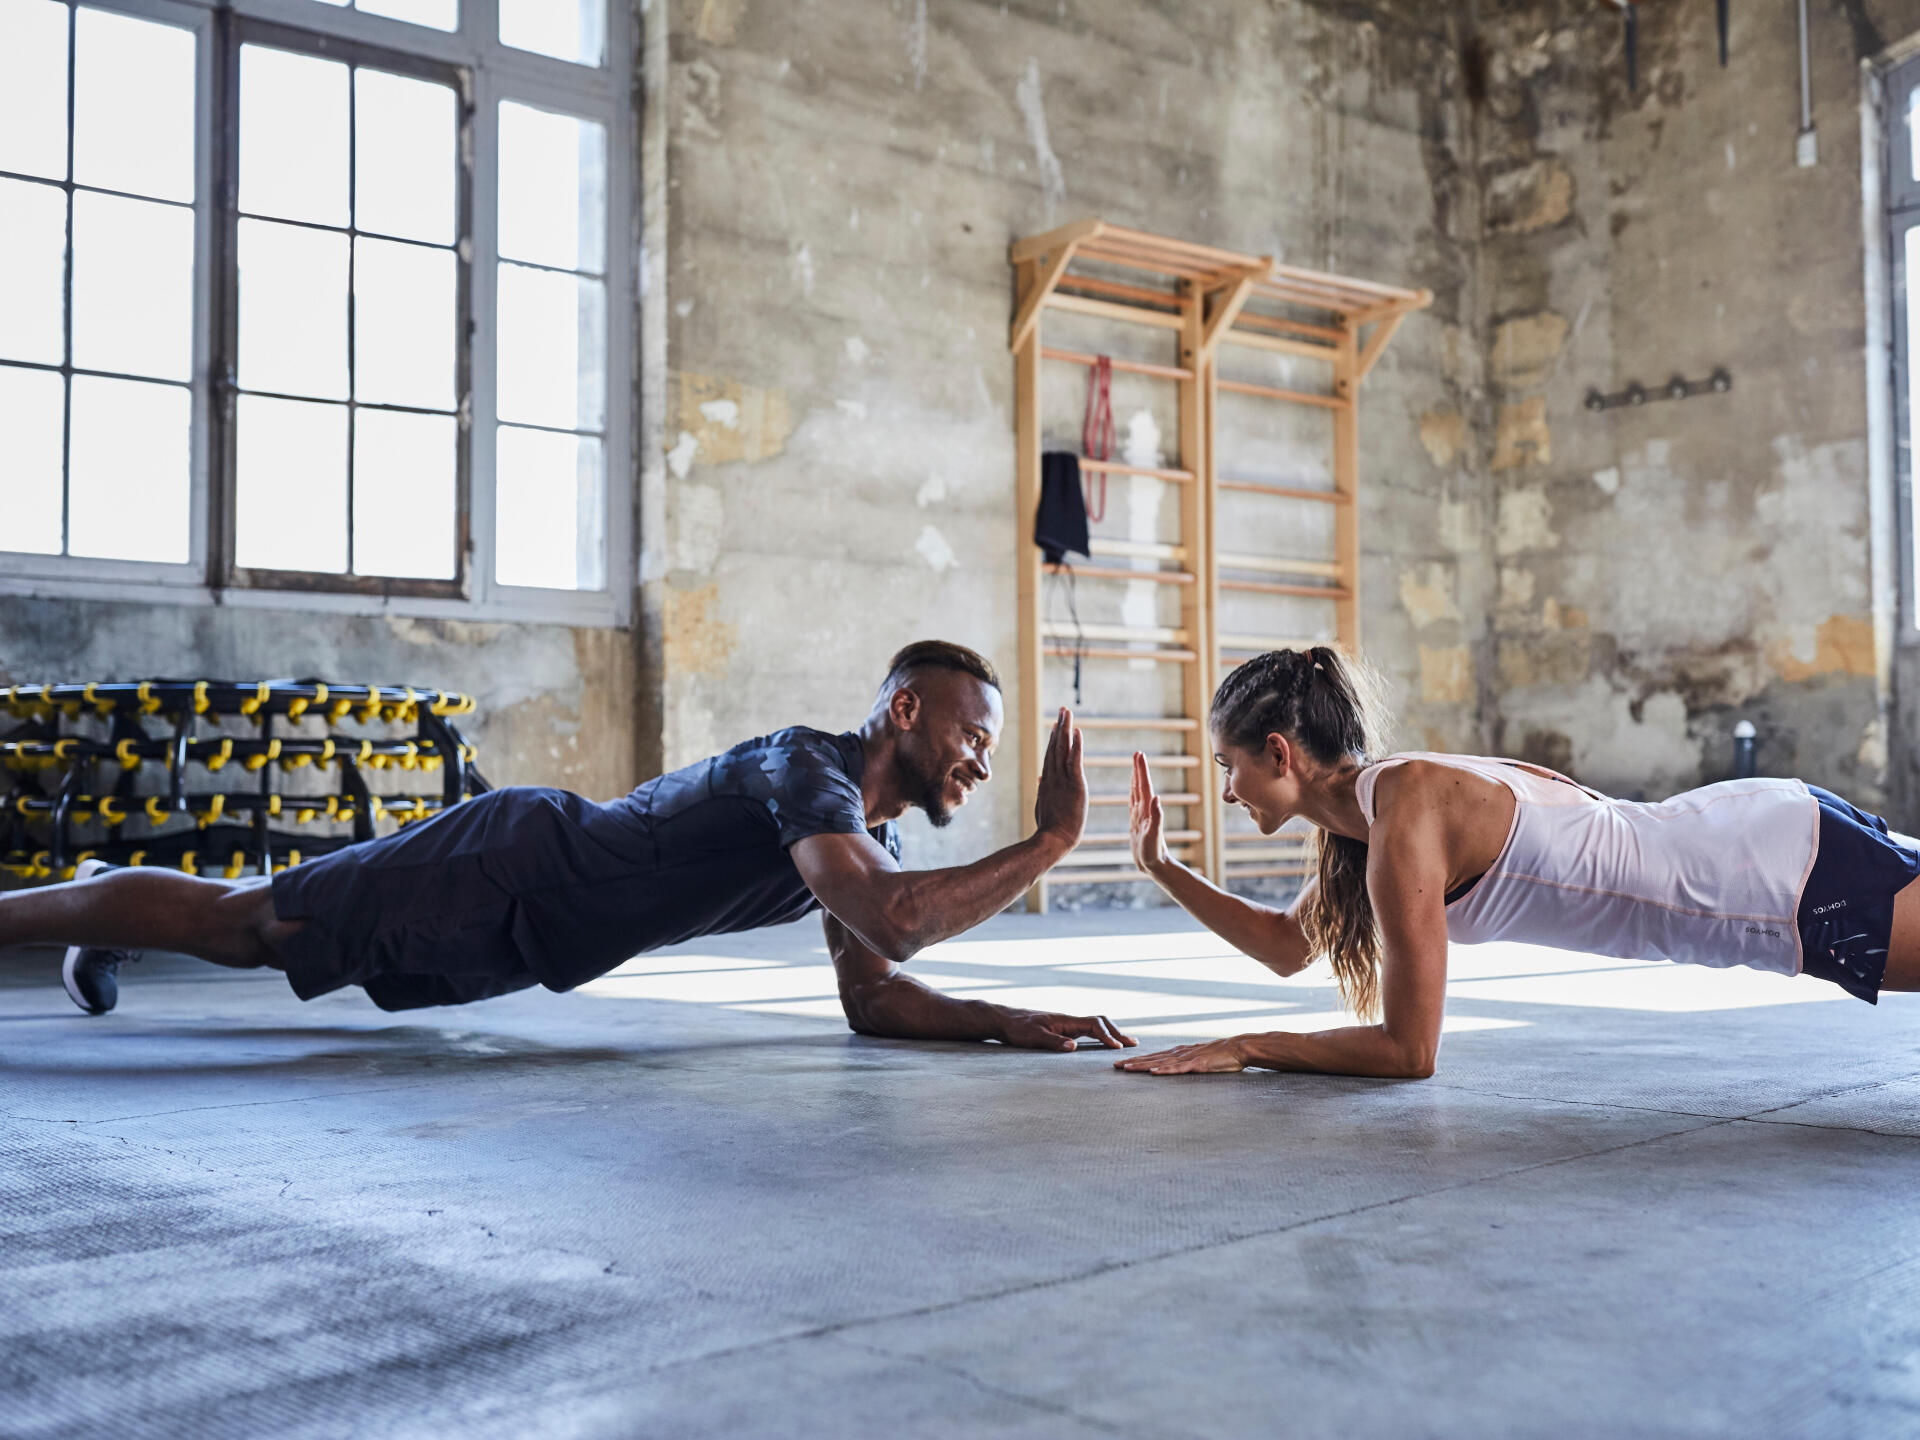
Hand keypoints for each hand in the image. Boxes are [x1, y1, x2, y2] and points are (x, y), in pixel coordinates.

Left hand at [997, 1009, 1137, 1051]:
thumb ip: (1053, 1042)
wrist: (1007, 1021)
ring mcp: (1069, 1025)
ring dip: (1112, 1032)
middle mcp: (1070, 1021)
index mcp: (1066, 1021)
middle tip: (1133, 1044)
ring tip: (1127, 1043)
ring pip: (1097, 1025)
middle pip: (1101, 1021)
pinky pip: (1089, 1030)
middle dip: (1117, 1032)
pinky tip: (1107, 1043)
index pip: (1094, 1024)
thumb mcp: (1034, 1037)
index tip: (1117, 1048)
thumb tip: (1074, 1048)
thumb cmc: (1019, 1029)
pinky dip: (1102, 1035)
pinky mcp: (1065, 1030)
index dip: (1107, 1036)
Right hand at [1033, 706, 1086, 852]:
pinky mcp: (1074, 784)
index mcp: (1047, 782)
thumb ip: (1042, 789)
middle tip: (1063, 711)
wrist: (1053, 839)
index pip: (1051, 755)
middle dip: (1060, 727)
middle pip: (1056, 746)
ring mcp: (1062, 779)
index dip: (1054, 739)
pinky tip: (1077, 732)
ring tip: (1068, 713)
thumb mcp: (1043, 805)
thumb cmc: (1049, 828)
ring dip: (1066, 729)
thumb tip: (1040, 779)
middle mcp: (1053, 776)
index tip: (1056, 725)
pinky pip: (1074, 760)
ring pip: (1063, 749)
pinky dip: (1076, 745)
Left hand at [1113, 1037, 1248, 1074]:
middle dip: (1133, 1062)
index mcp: (1180, 1052)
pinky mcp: (1197, 1064)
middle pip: (1152, 1058)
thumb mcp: (1200, 1058)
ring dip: (1142, 1066)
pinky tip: (1153, 1072)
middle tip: (1115, 1066)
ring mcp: (1187, 1058)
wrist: (1238, 1048)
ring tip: (1127, 1068)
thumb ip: (1188, 1062)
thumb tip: (1177, 1067)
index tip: (1123, 1063)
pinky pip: (1178, 1068)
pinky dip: (1164, 1070)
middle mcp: (1180, 1053)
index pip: (1154, 1056)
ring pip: (1160, 1062)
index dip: (1138, 1060)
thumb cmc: (1221, 1055)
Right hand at [1129, 750, 1169, 875]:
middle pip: (1140, 786)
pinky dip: (1133, 793)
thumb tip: (1156, 798)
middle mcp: (1145, 811)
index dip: (1141, 770)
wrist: (1155, 866)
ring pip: (1137, 793)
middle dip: (1139, 770)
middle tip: (1137, 754)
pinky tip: (1133, 790)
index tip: (1139, 755)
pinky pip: (1133, 803)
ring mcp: (1141, 816)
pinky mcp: (1137, 823)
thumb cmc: (1154, 854)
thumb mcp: (1154, 836)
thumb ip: (1156, 817)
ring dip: (1136, 779)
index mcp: (1147, 811)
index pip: (1143, 786)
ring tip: (1135, 766)